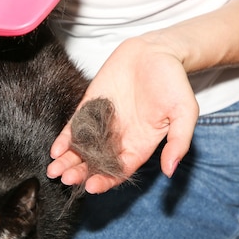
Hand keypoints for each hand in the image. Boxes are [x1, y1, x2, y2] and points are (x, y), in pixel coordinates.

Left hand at [47, 36, 198, 193]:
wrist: (157, 50)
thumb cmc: (174, 82)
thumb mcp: (184, 112)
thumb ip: (178, 141)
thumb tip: (170, 170)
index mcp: (139, 145)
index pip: (119, 170)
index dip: (105, 181)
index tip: (92, 187)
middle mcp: (119, 139)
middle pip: (95, 163)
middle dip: (80, 173)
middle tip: (66, 179)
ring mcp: (102, 123)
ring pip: (82, 149)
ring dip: (68, 161)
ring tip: (54, 170)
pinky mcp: (90, 107)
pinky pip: (74, 128)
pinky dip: (65, 140)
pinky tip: (56, 150)